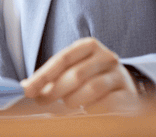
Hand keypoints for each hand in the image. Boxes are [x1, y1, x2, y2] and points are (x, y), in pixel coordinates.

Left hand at [21, 37, 139, 112]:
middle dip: (54, 90)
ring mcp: (119, 75)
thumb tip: (26, 87)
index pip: (63, 58)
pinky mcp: (128, 94)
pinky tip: (86, 110)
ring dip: (73, 100)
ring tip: (66, 104)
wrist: (122, 86)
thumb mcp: (70, 70)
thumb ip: (50, 77)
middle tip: (41, 101)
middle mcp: (107, 56)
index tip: (27, 89)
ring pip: (92, 88)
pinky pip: (108, 103)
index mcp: (89, 45)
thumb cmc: (88, 77)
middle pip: (76, 74)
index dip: (43, 75)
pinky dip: (92, 108)